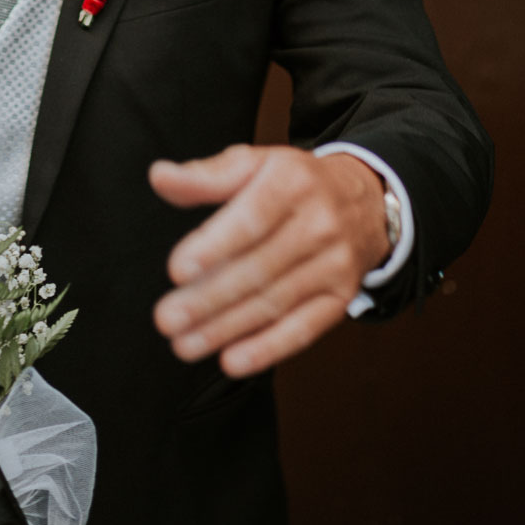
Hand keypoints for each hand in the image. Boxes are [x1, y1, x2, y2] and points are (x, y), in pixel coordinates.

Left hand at [150, 145, 390, 378]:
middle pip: (258, 268)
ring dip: (225, 328)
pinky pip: (303, 328)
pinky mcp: (342, 297)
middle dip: (208, 298)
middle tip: (167, 319)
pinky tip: (231, 360)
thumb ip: (205, 175)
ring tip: (184, 344)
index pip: (250, 219)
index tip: (177, 271)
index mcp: (292, 181)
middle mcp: (318, 223)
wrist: (364, 199)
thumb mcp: (254, 163)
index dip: (214, 247)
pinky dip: (267, 348)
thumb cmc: (294, 181)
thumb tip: (160, 177)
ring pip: (274, 302)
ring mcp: (334, 264)